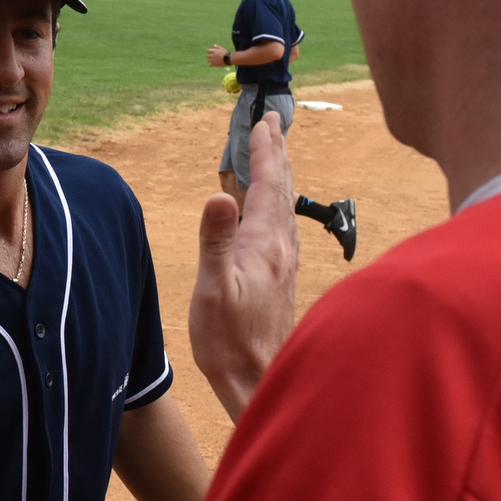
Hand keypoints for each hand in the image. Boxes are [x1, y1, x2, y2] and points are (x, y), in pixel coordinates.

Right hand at [189, 117, 300, 420]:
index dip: (263, 152)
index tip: (261, 123)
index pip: (267, 185)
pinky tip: (275, 210)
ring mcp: (285, 263)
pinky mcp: (281, 277)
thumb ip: (216, 240)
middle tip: (273, 122)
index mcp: (265, 244)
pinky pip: (283, 225)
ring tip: (276, 154)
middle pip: (283, 189)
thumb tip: (219, 195)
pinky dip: (279, 201)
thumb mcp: (213, 289)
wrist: (257, 378)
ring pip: (286, 206)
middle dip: (277, 153)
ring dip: (281, 174)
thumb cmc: (229, 340)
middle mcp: (282, 249)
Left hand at [206, 44, 229, 68]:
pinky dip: (211, 64)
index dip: (210, 51)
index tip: (212, 52)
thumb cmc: (225, 53)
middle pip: (207, 55)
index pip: (208, 50)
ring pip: (208, 60)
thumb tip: (214, 45)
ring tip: (215, 60)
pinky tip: (214, 64)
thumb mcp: (222, 48)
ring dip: (210, 60)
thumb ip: (217, 46)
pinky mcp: (213, 64)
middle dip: (210, 56)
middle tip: (214, 57)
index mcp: (213, 51)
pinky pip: (210, 65)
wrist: (228, 59)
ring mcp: (212, 60)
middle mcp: (212, 55)